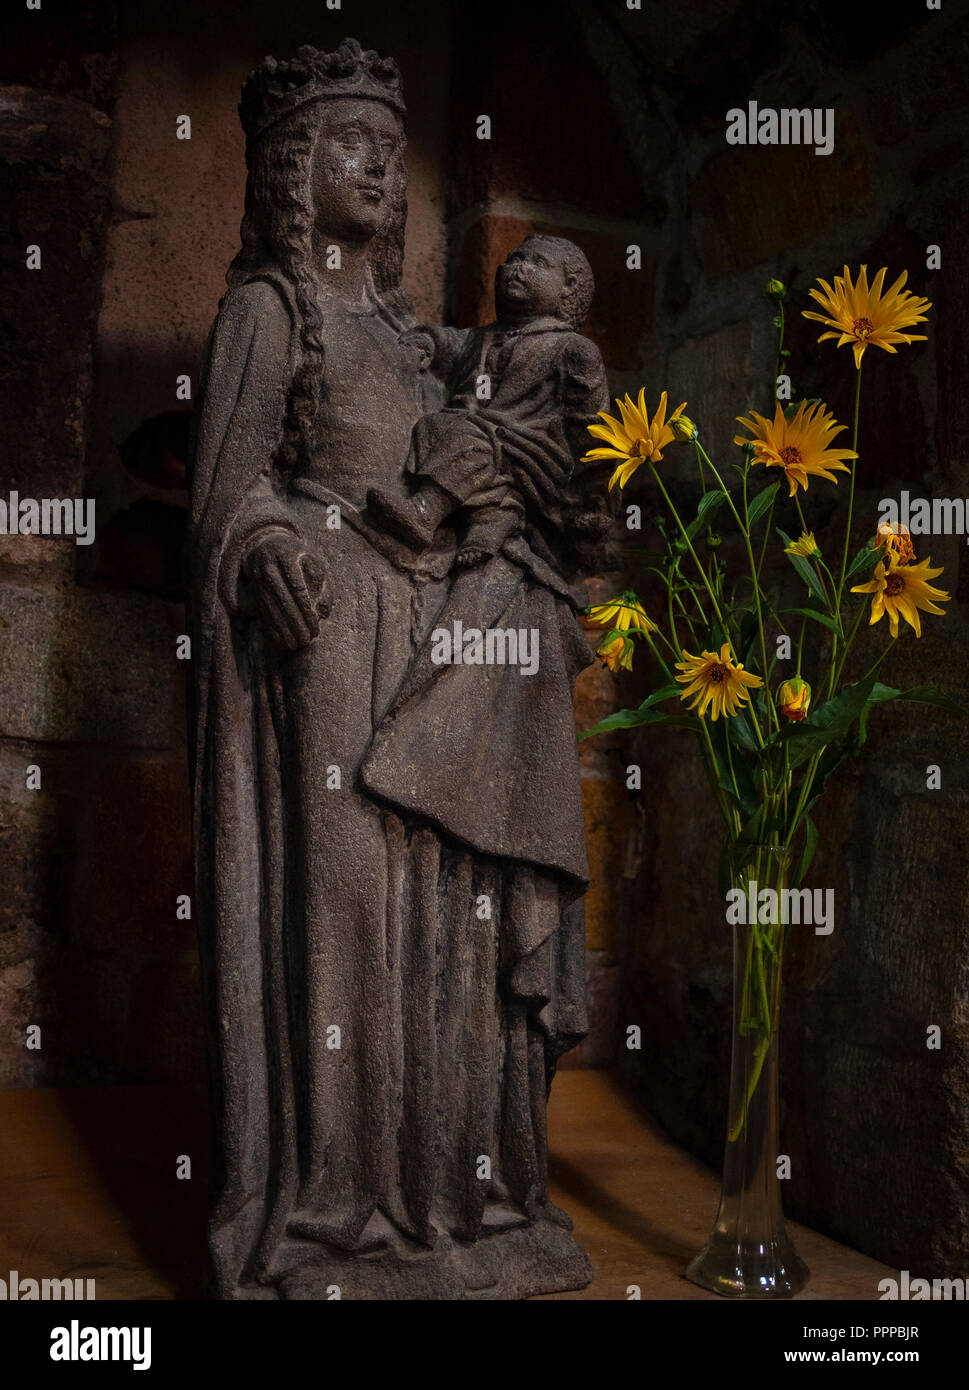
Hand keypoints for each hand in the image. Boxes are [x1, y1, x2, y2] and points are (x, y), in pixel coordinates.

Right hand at [244, 532, 328, 650]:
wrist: (267, 544)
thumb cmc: (298, 556)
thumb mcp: (314, 562)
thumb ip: (321, 585)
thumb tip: (322, 612)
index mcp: (286, 555)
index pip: (297, 587)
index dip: (307, 610)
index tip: (316, 627)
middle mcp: (268, 566)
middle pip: (283, 600)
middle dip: (296, 623)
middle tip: (307, 640)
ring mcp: (258, 577)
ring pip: (271, 608)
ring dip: (284, 629)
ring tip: (297, 645)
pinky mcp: (254, 588)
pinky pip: (264, 611)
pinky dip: (273, 627)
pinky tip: (282, 640)